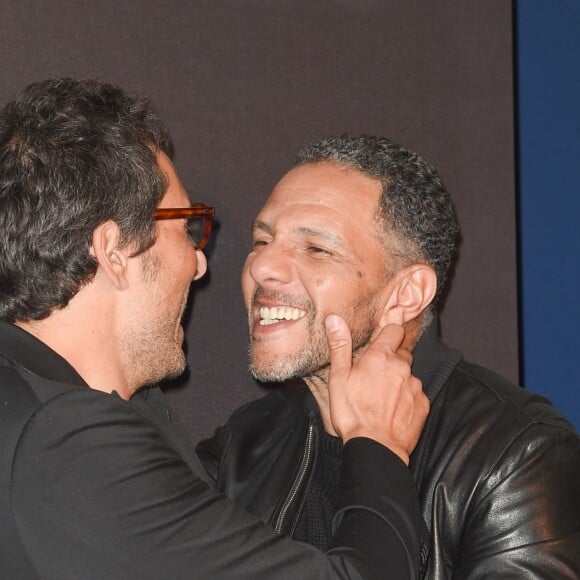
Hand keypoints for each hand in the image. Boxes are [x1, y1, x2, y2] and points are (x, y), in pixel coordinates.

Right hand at [325, 315, 428, 464]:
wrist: (375, 447)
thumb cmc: (352, 413)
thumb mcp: (338, 378)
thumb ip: (339, 346)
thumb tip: (335, 319)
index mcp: (380, 357)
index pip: (394, 330)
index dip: (387, 335)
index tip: (378, 344)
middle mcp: (402, 367)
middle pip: (401, 353)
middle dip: (390, 360)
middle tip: (373, 376)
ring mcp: (415, 386)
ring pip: (408, 375)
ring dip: (398, 381)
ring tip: (381, 398)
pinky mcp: (423, 404)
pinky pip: (416, 394)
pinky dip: (406, 399)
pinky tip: (392, 410)